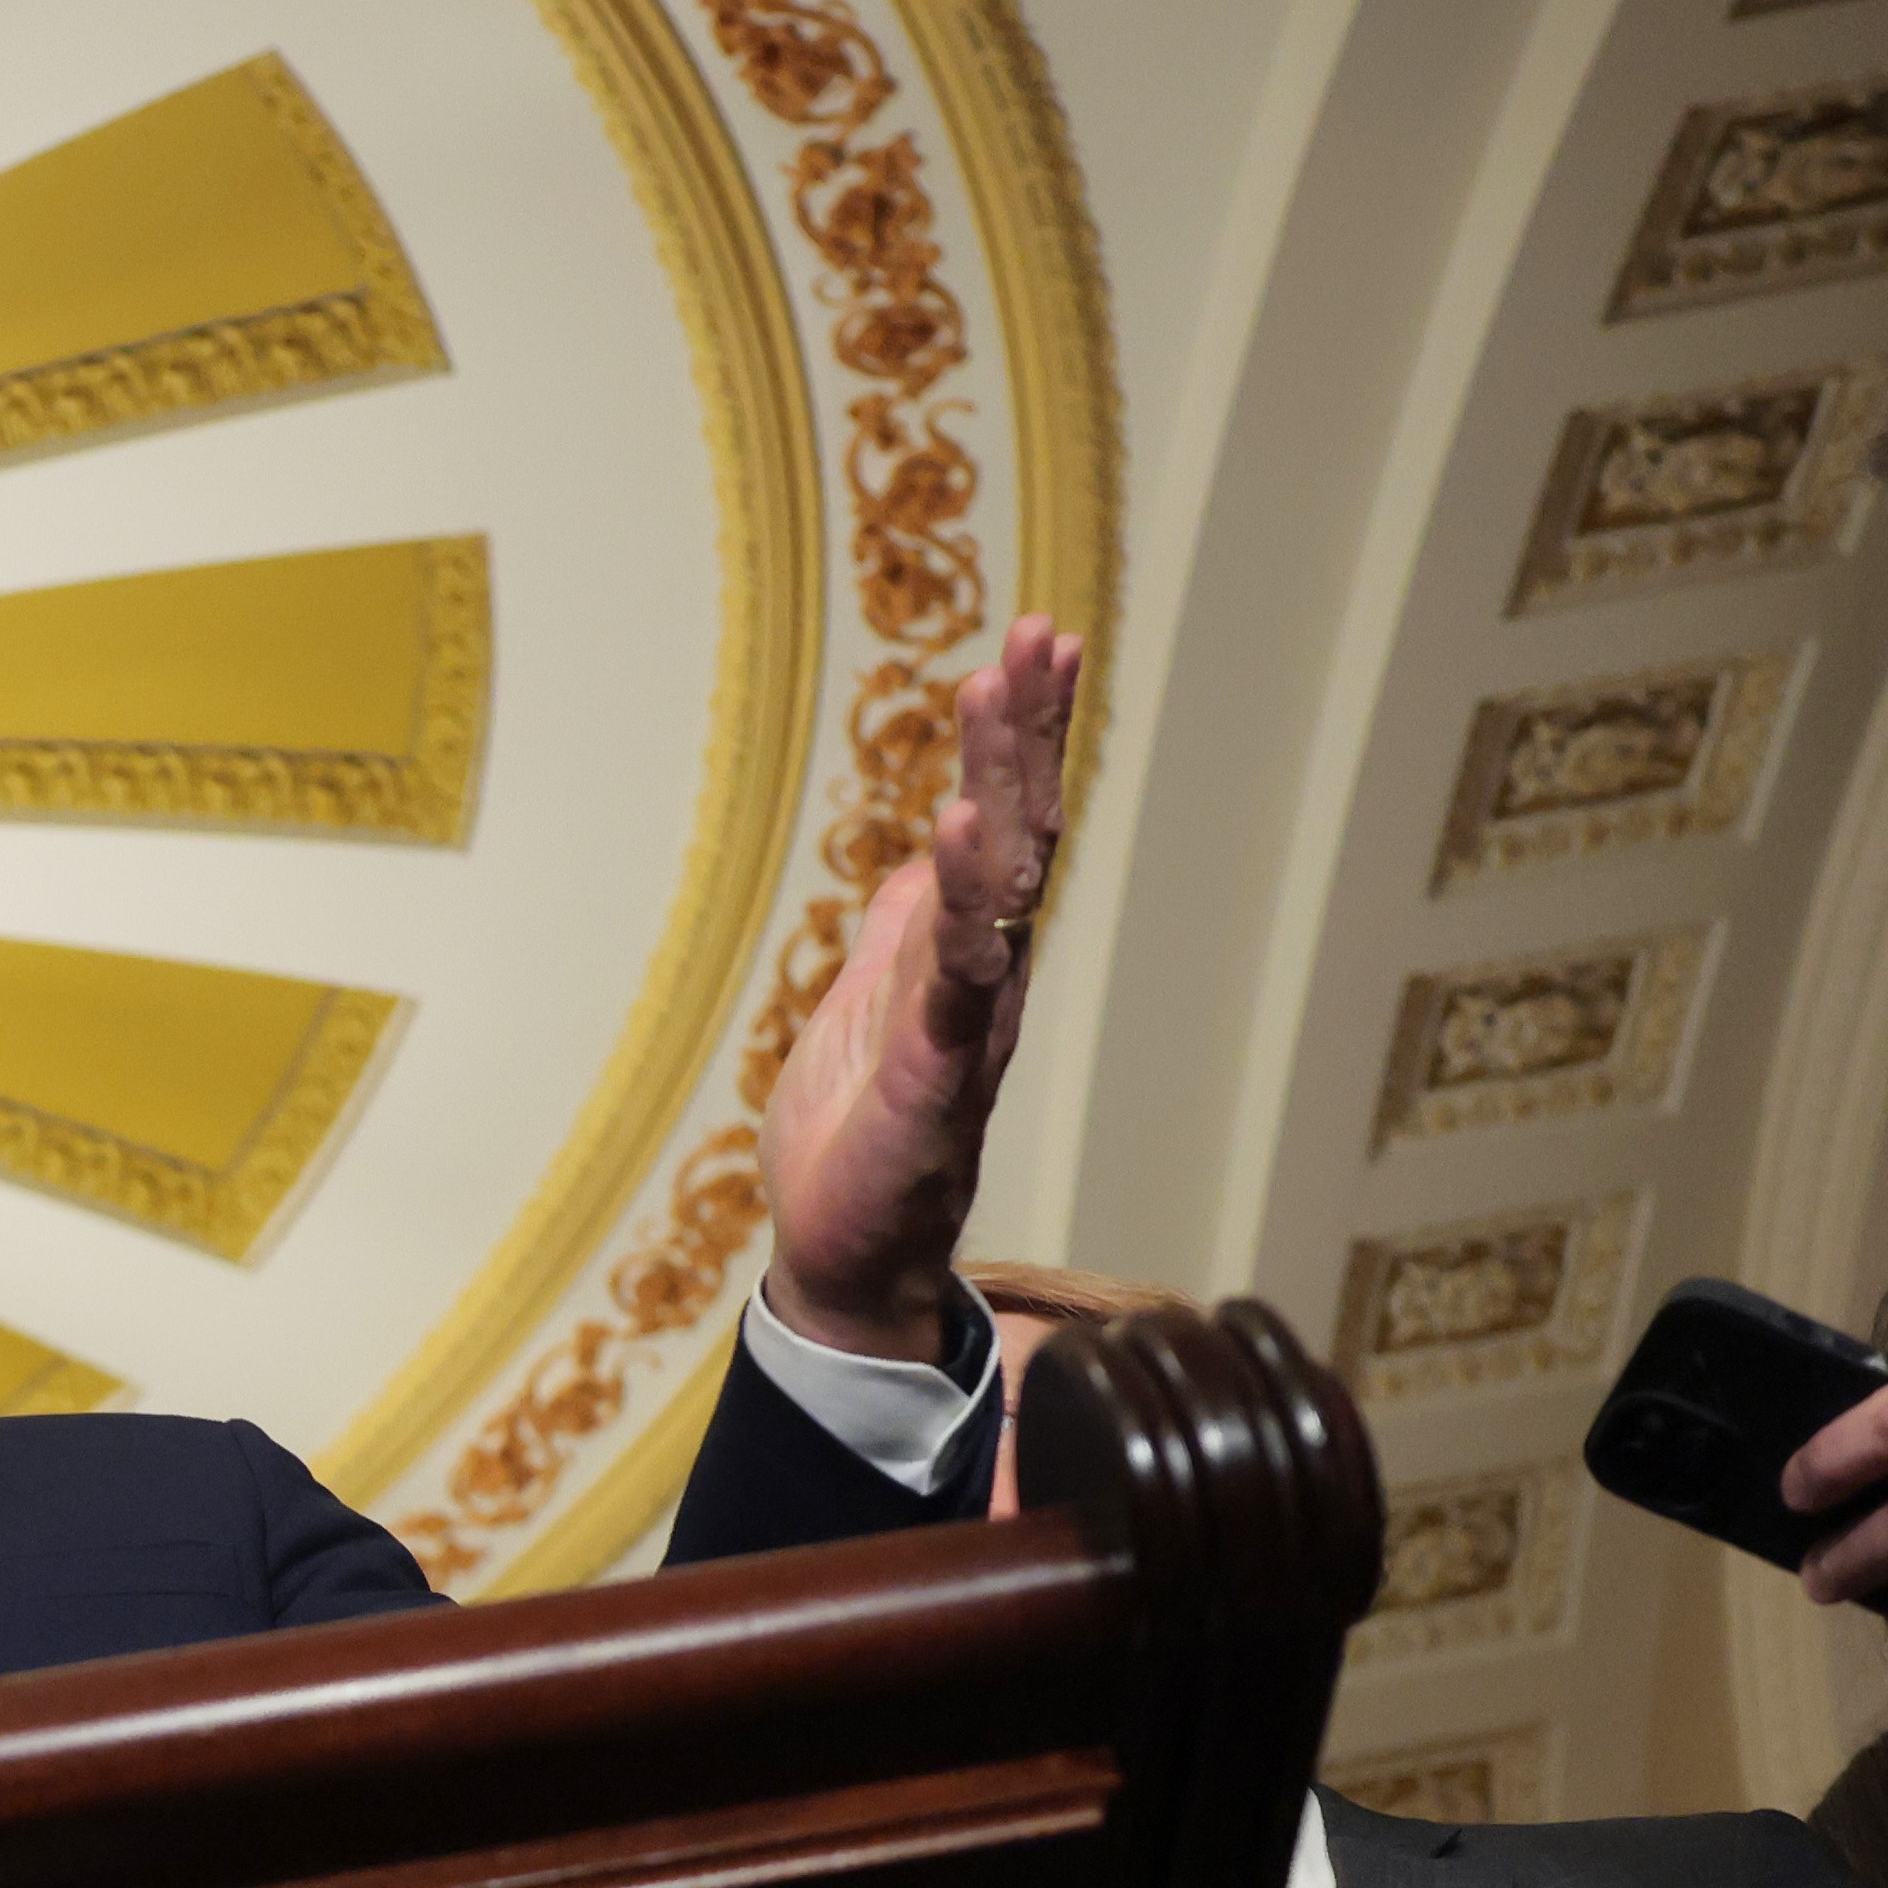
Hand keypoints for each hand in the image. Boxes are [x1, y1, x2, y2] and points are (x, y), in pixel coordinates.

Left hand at [759, 613, 1079, 1364]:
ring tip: (999, 690)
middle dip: (1031, 728)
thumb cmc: (861, 1136)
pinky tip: (963, 828)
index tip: (1041, 639)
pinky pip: (958, 973)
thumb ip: (909, 928)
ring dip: (1002, 779)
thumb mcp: (875, 999)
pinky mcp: (937, 1070)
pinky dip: (964, 899)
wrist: (844, 1254)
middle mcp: (989, 973)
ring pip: (1002, 883)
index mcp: (967, 950)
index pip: (1011, 821)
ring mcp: (970, 1018)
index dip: (1026, 732)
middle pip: (1024, 828)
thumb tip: (927, 855)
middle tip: (1043, 632)